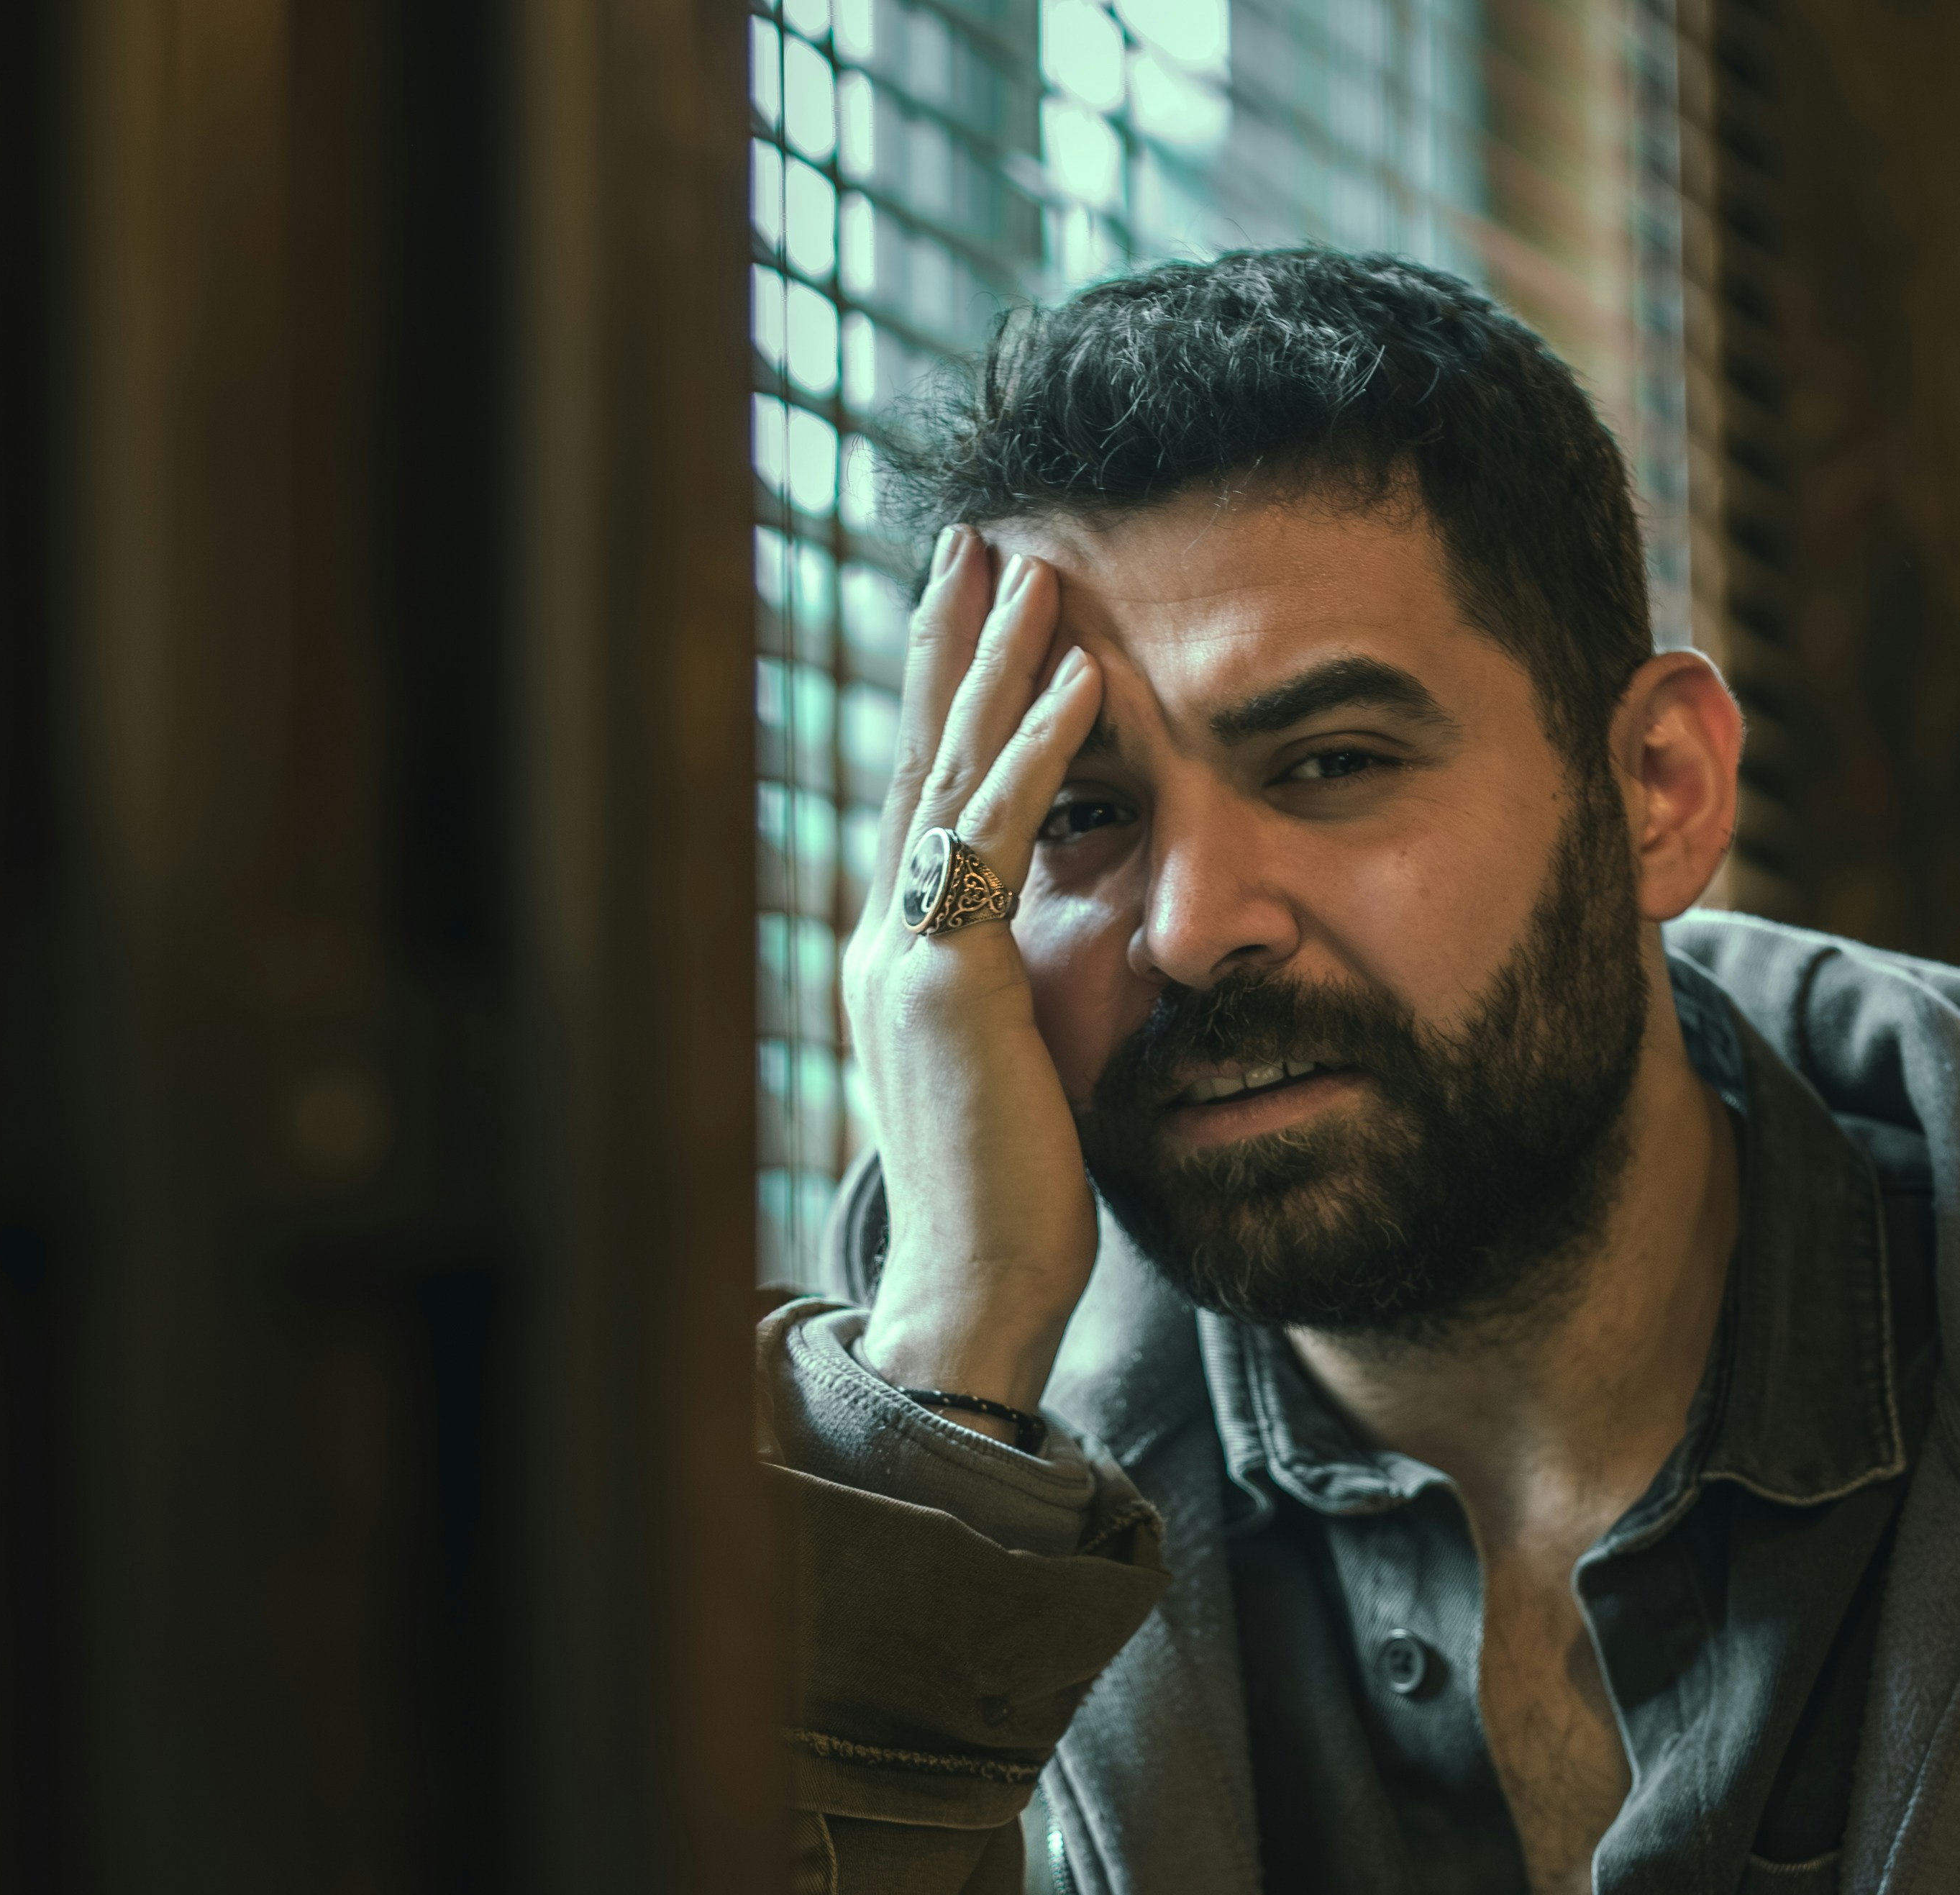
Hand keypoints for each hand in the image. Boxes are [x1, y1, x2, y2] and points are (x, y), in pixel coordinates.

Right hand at [842, 529, 1110, 1420]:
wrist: (977, 1287)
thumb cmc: (1015, 1203)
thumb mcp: (1022, 1068)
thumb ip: (1027, 993)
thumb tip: (1064, 952)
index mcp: (899, 958)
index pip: (920, 801)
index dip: (939, 699)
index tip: (965, 611)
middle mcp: (882, 940)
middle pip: (917, 758)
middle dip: (947, 643)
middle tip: (972, 541)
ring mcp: (902, 954)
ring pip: (950, 774)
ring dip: (996, 663)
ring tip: (1036, 569)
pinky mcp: (949, 978)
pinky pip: (998, 835)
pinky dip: (1039, 749)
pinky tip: (1077, 676)